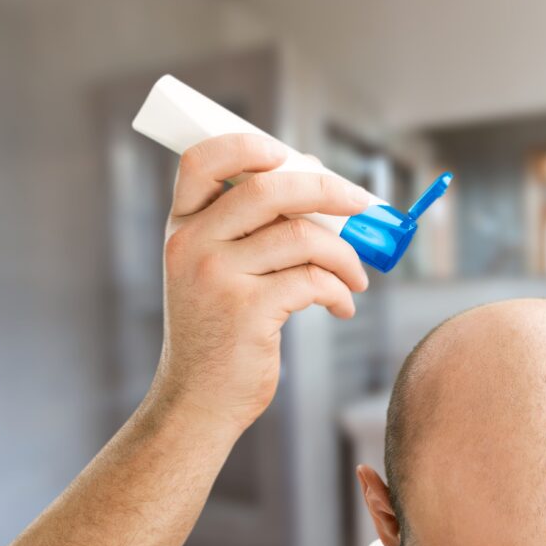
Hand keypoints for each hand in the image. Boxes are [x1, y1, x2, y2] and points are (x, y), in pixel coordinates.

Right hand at [151, 133, 371, 435]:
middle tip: (362, 205)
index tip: (291, 155)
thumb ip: (246, 231)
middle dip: (329, 190)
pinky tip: (342, 306)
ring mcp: (217, 277)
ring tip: (355, 279)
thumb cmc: (219, 332)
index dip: (248, 146)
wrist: (198, 400)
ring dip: (344, 256)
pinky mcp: (247, 311)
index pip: (201, 161)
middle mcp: (193, 245)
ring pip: (302, 236)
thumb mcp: (213, 273)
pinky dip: (339, 291)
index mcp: (182, 228)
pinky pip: (313, 280)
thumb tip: (314, 181)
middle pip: (271, 189)